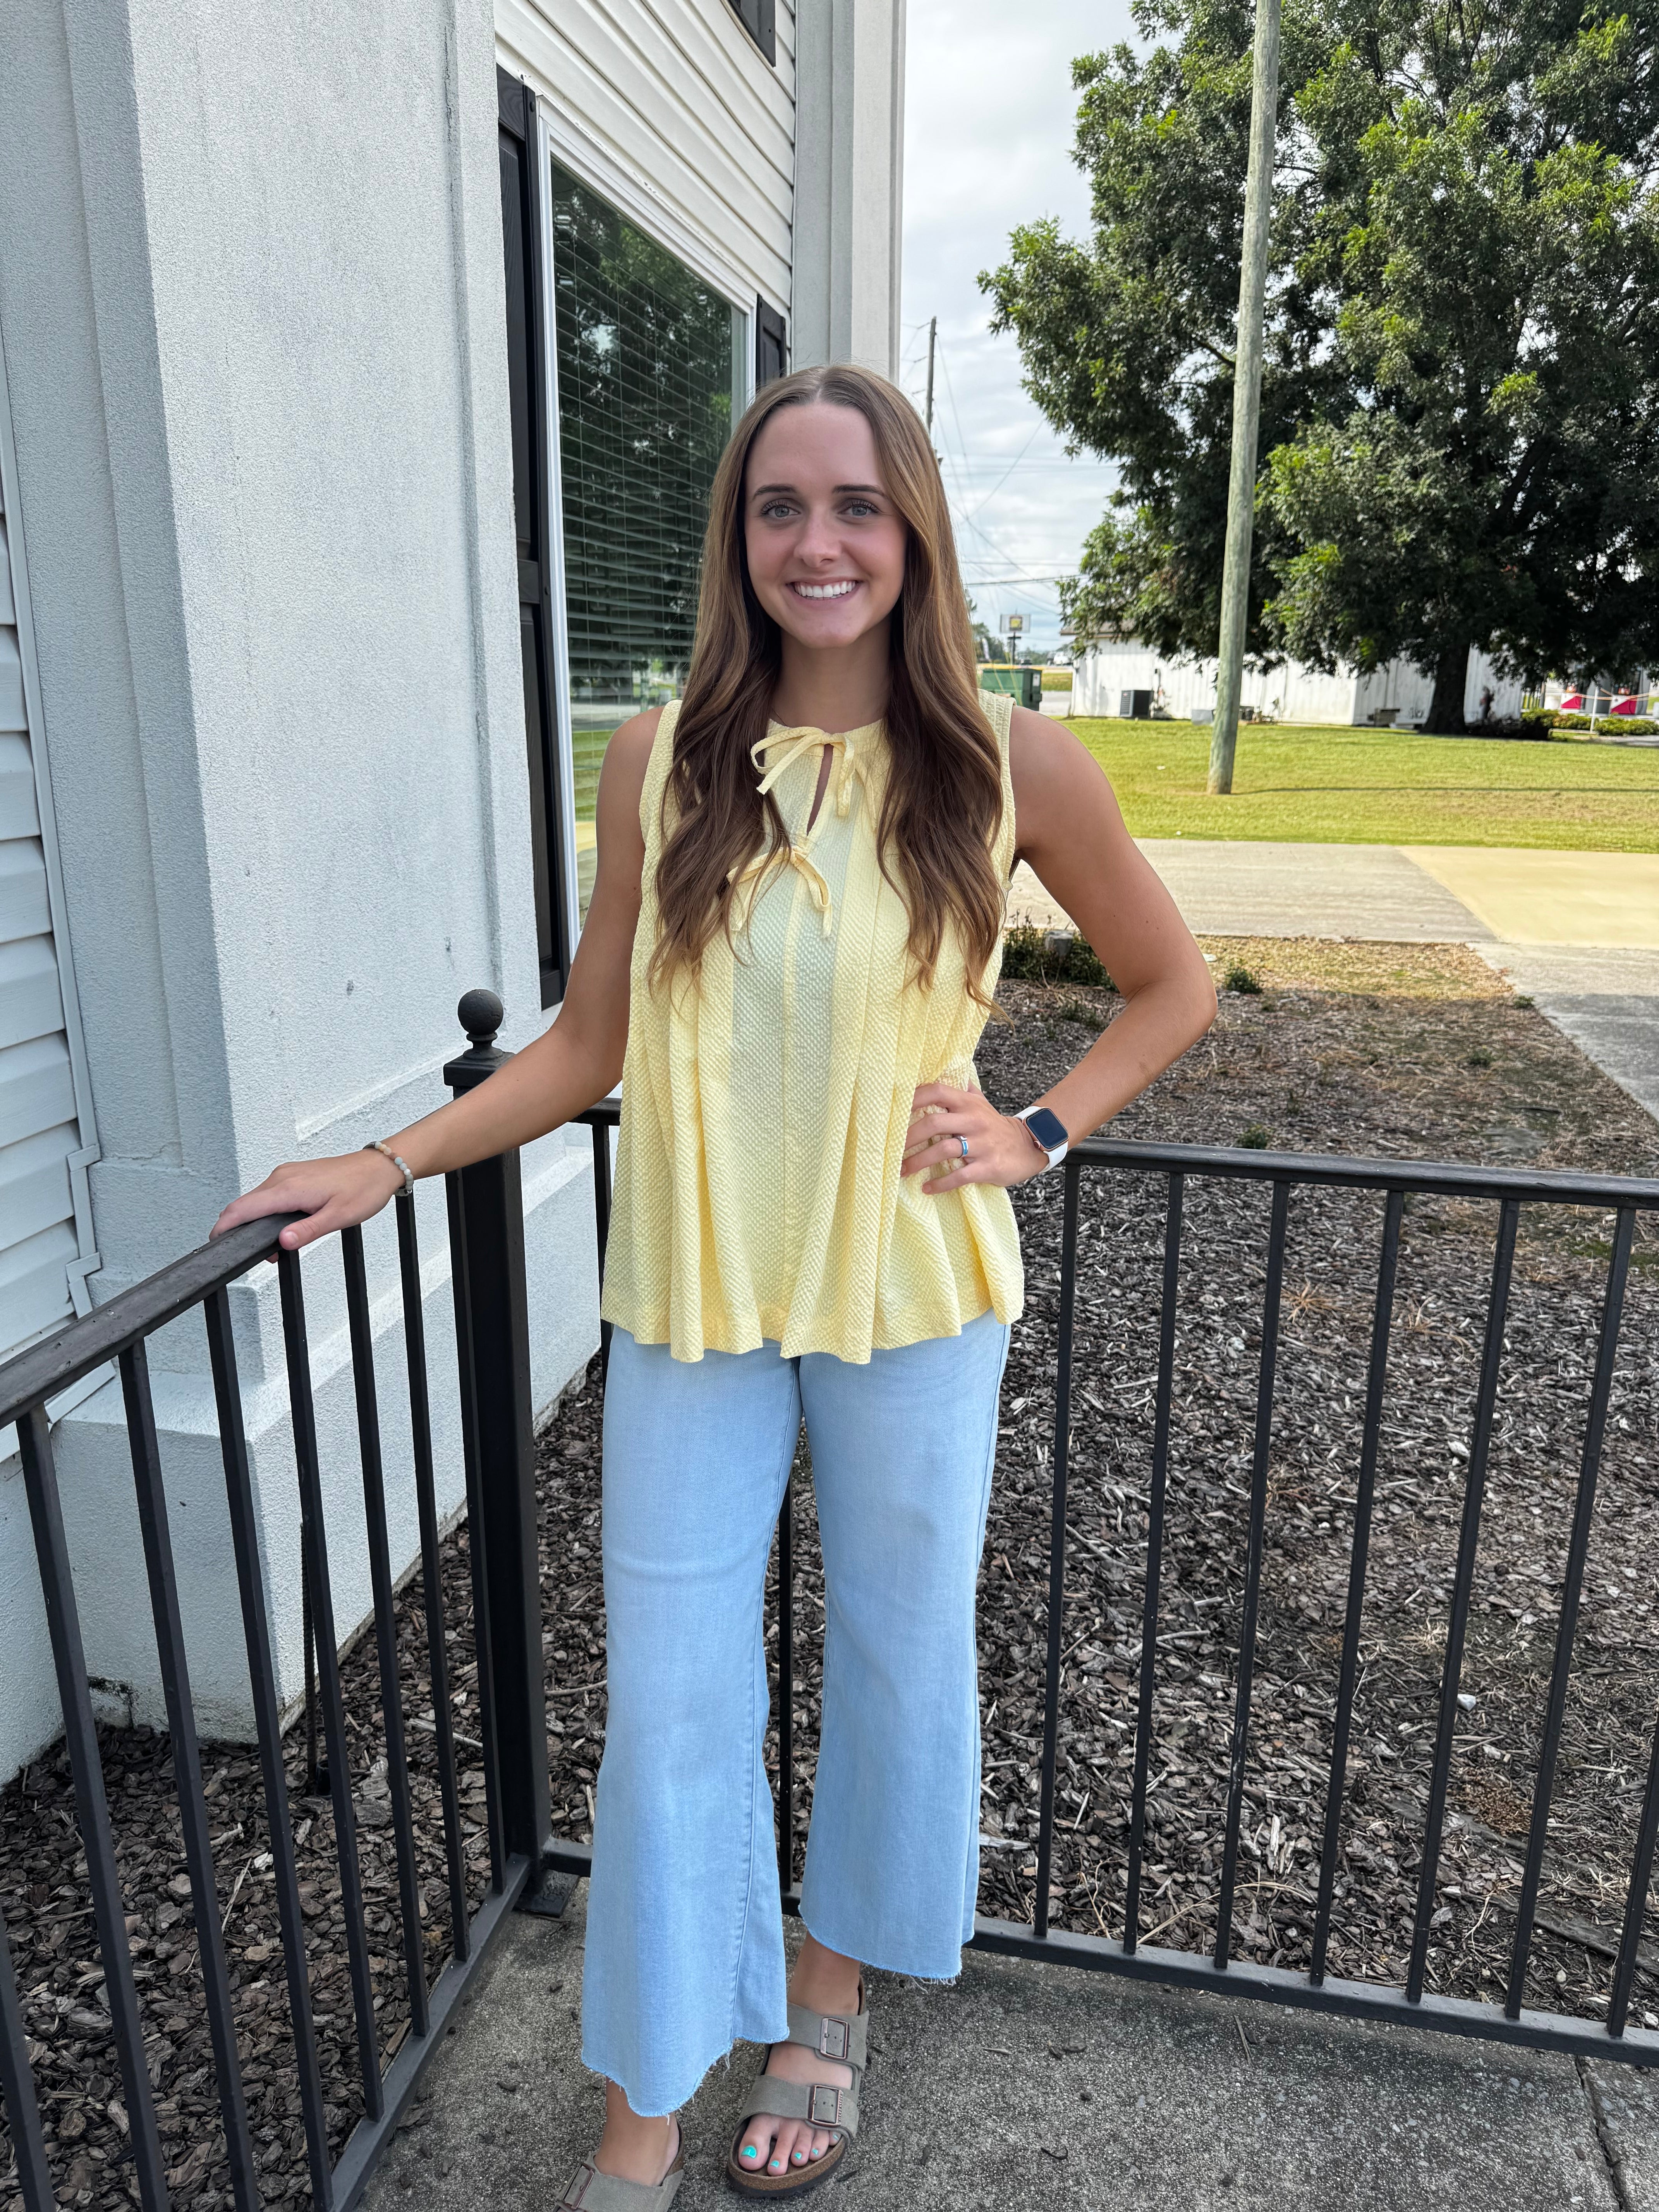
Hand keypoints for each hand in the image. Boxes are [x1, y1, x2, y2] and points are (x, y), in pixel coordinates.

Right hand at [210, 1149, 405, 1252]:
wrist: (378, 1168)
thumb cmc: (363, 1190)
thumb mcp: (338, 1217)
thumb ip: (307, 1231)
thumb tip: (282, 1243)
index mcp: (289, 1188)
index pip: (243, 1208)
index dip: (224, 1226)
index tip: (215, 1243)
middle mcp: (282, 1177)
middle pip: (245, 1205)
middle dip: (241, 1230)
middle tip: (260, 1256)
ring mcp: (286, 1174)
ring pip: (256, 1200)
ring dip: (256, 1222)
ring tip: (277, 1246)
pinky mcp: (292, 1175)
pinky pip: (269, 1194)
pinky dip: (267, 1212)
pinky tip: (283, 1227)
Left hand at [901, 1082, 1048, 1193]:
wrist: (1027, 1146)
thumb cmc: (994, 1125)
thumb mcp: (980, 1102)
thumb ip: (960, 1089)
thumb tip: (938, 1072)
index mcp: (968, 1103)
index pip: (937, 1091)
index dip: (913, 1098)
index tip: (893, 1111)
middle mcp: (973, 1120)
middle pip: (933, 1123)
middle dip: (908, 1137)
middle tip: (891, 1149)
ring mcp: (981, 1144)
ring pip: (943, 1150)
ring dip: (918, 1162)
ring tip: (901, 1170)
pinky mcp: (987, 1166)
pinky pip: (959, 1175)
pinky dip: (941, 1183)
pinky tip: (927, 1188)